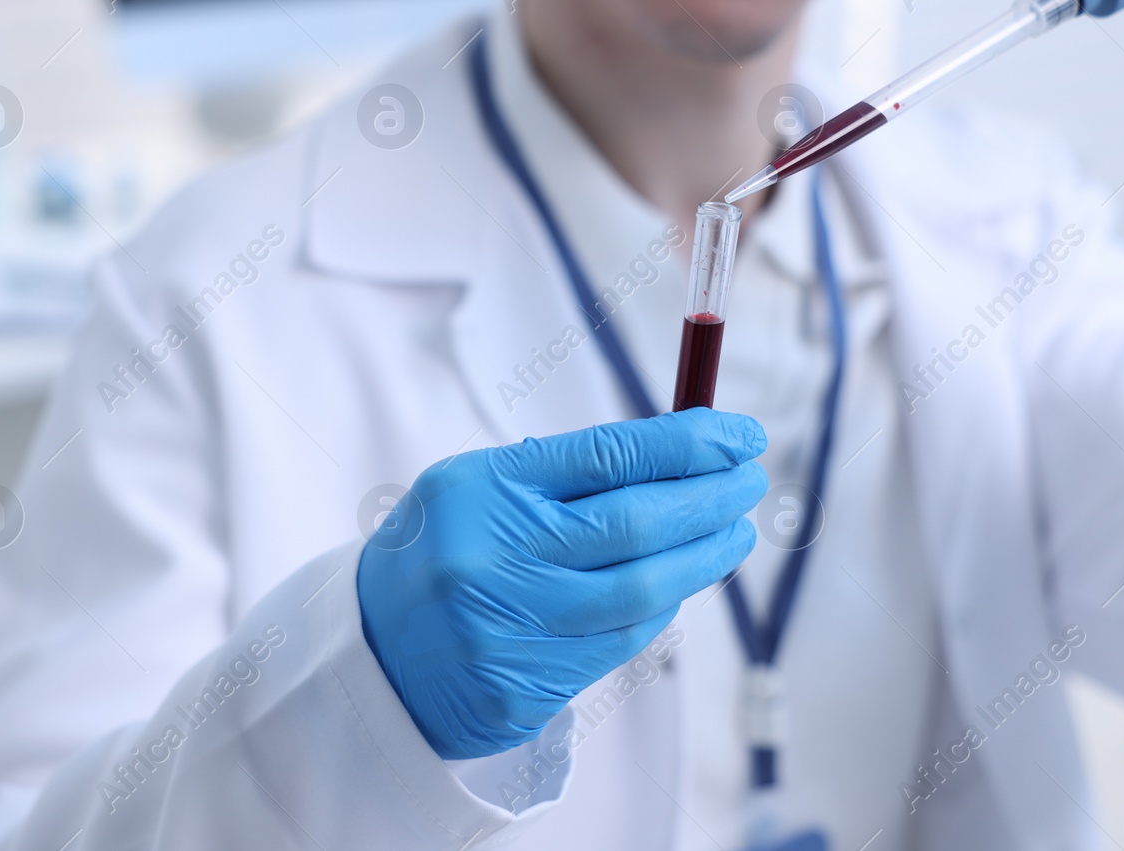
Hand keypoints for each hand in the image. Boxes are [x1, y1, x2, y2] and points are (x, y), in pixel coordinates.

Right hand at [357, 409, 766, 759]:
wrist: (372, 652)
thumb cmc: (444, 549)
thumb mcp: (482, 487)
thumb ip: (572, 470)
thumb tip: (686, 453)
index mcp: (481, 491)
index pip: (609, 455)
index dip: (688, 443)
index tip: (738, 434)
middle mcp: (493, 558)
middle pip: (635, 523)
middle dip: (709, 498)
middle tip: (750, 480)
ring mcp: (509, 630)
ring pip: (641, 591)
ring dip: (705, 557)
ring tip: (737, 531)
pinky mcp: (525, 688)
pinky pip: (621, 642)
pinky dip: (664, 605)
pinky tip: (686, 578)